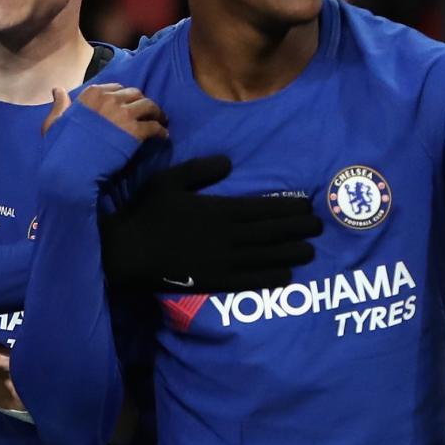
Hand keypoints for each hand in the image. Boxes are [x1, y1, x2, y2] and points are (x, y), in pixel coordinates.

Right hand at [58, 82, 166, 143]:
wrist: (71, 169)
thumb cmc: (60, 148)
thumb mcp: (53, 123)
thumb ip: (59, 106)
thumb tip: (58, 90)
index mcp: (91, 95)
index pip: (116, 87)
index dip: (124, 96)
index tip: (127, 105)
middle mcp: (110, 100)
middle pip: (135, 94)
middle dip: (141, 102)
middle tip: (146, 112)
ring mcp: (124, 115)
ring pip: (149, 106)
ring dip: (156, 113)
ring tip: (160, 120)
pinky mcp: (135, 132)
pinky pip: (154, 127)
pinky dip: (161, 131)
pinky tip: (163, 136)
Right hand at [98, 155, 321, 292]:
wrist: (127, 253)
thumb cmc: (146, 213)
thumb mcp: (169, 180)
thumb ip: (200, 169)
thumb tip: (229, 163)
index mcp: (220, 209)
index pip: (265, 208)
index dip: (291, 209)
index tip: (308, 207)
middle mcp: (228, 235)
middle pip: (273, 232)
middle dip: (299, 229)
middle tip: (318, 228)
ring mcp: (223, 261)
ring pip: (267, 256)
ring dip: (292, 253)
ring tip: (309, 251)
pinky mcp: (215, 281)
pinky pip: (250, 280)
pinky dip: (271, 278)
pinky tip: (286, 276)